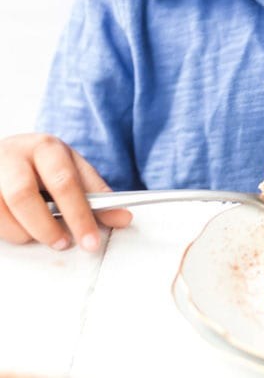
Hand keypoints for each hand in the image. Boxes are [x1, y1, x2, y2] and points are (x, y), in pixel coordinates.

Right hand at [0, 133, 132, 250]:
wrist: (2, 153)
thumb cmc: (40, 164)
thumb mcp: (70, 169)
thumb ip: (94, 194)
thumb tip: (123, 218)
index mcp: (46, 147)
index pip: (65, 182)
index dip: (80, 215)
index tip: (91, 242)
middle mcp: (16, 155)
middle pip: (24, 195)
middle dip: (46, 227)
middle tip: (63, 244)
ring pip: (3, 210)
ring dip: (24, 232)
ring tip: (39, 234)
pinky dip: (7, 231)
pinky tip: (18, 228)